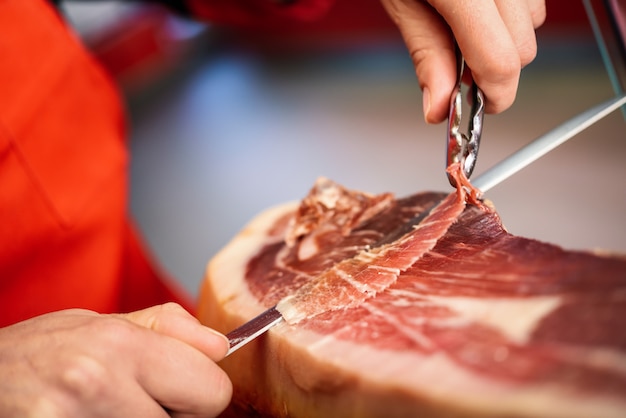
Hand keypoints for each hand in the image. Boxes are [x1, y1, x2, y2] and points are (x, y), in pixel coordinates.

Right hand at [0, 303, 231, 416]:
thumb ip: (165, 329)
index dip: (199, 391)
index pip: (213, 390)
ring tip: (105, 410)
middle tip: (134, 401)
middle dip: (173, 414)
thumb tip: (220, 346)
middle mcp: (100, 383)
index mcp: (120, 345)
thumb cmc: (37, 352)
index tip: (174, 388)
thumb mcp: (98, 324)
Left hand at [380, 0, 545, 122]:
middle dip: (494, 70)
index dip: (492, 96)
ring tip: (464, 24)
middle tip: (460, 68)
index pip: (499, 61)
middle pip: (523, 49)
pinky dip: (511, 12)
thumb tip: (438, 105)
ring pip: (534, 23)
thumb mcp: (402, 2)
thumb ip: (426, 53)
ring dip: (504, 38)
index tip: (477, 108)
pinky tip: (480, 5)